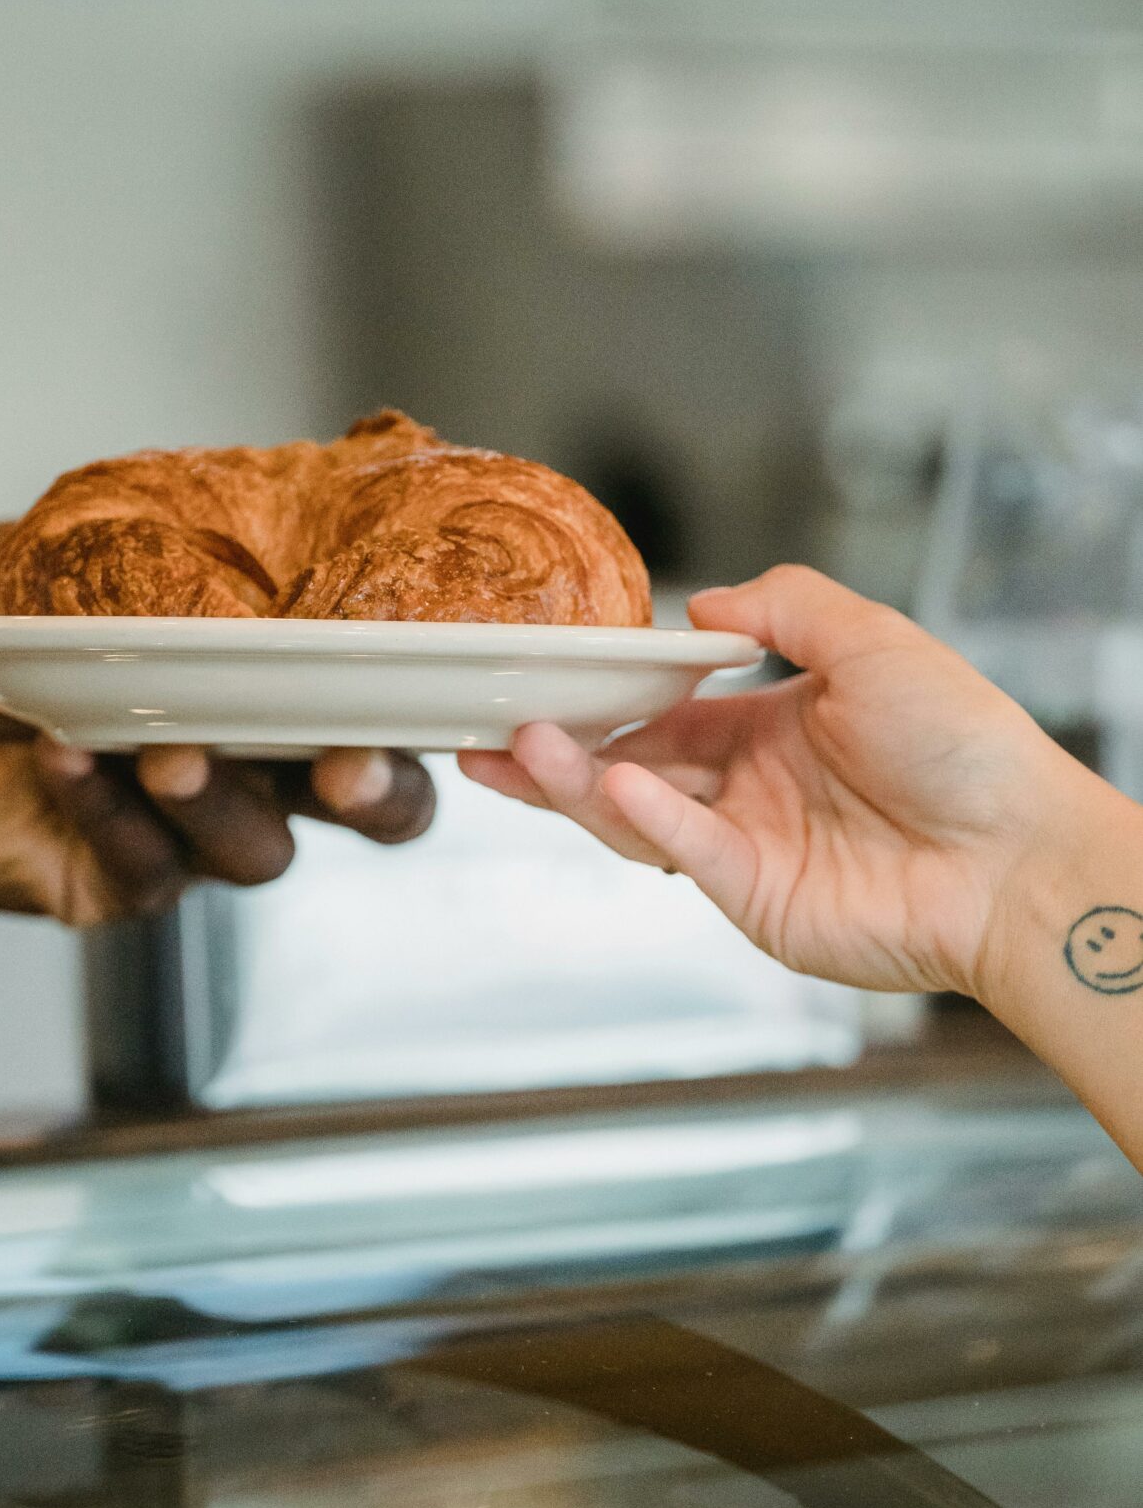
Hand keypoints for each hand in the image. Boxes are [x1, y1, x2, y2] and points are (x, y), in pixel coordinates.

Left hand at [0, 527, 433, 925]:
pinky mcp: (112, 881)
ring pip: (257, 849)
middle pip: (367, 806)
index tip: (415, 691)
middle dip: (374, 791)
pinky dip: (112, 812)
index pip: (383, 703)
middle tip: (344, 764)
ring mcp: (185, 829)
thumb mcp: (86, 544)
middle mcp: (249, 760)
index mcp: (268, 675)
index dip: (419, 708)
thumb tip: (277, 493)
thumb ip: (184, 537)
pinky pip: (144, 867)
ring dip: (222, 798)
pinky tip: (64, 758)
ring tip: (169, 748)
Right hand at [460, 565, 1089, 1001]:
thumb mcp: (875, 639)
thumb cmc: (970, 748)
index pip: (667, 710)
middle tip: (488, 728)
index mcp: (777, 726)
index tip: (543, 677)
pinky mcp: (755, 899)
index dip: (606, 697)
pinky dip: (647, 816)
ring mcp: (748, 848)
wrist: (1019, 856)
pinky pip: (684, 852)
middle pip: (632, 766)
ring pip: (637, 815)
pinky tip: (614, 777)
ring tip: (521, 747)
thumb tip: (698, 608)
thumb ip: (785, 608)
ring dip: (575, 781)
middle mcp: (752, 790)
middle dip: (557, 751)